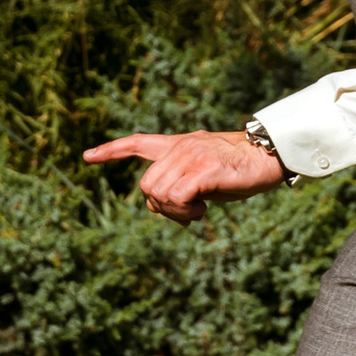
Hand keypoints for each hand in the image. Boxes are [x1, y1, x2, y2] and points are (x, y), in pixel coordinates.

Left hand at [83, 128, 285, 225]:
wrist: (269, 155)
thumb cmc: (242, 168)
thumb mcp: (205, 171)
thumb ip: (183, 179)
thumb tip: (165, 203)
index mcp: (178, 144)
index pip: (137, 143)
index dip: (110, 151)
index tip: (87, 157)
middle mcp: (179, 147)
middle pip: (147, 186)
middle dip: (162, 208)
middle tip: (189, 213)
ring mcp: (190, 157)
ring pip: (158, 194)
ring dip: (175, 212)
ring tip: (198, 210)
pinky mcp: (203, 170)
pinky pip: (176, 198)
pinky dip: (186, 210)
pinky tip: (203, 208)